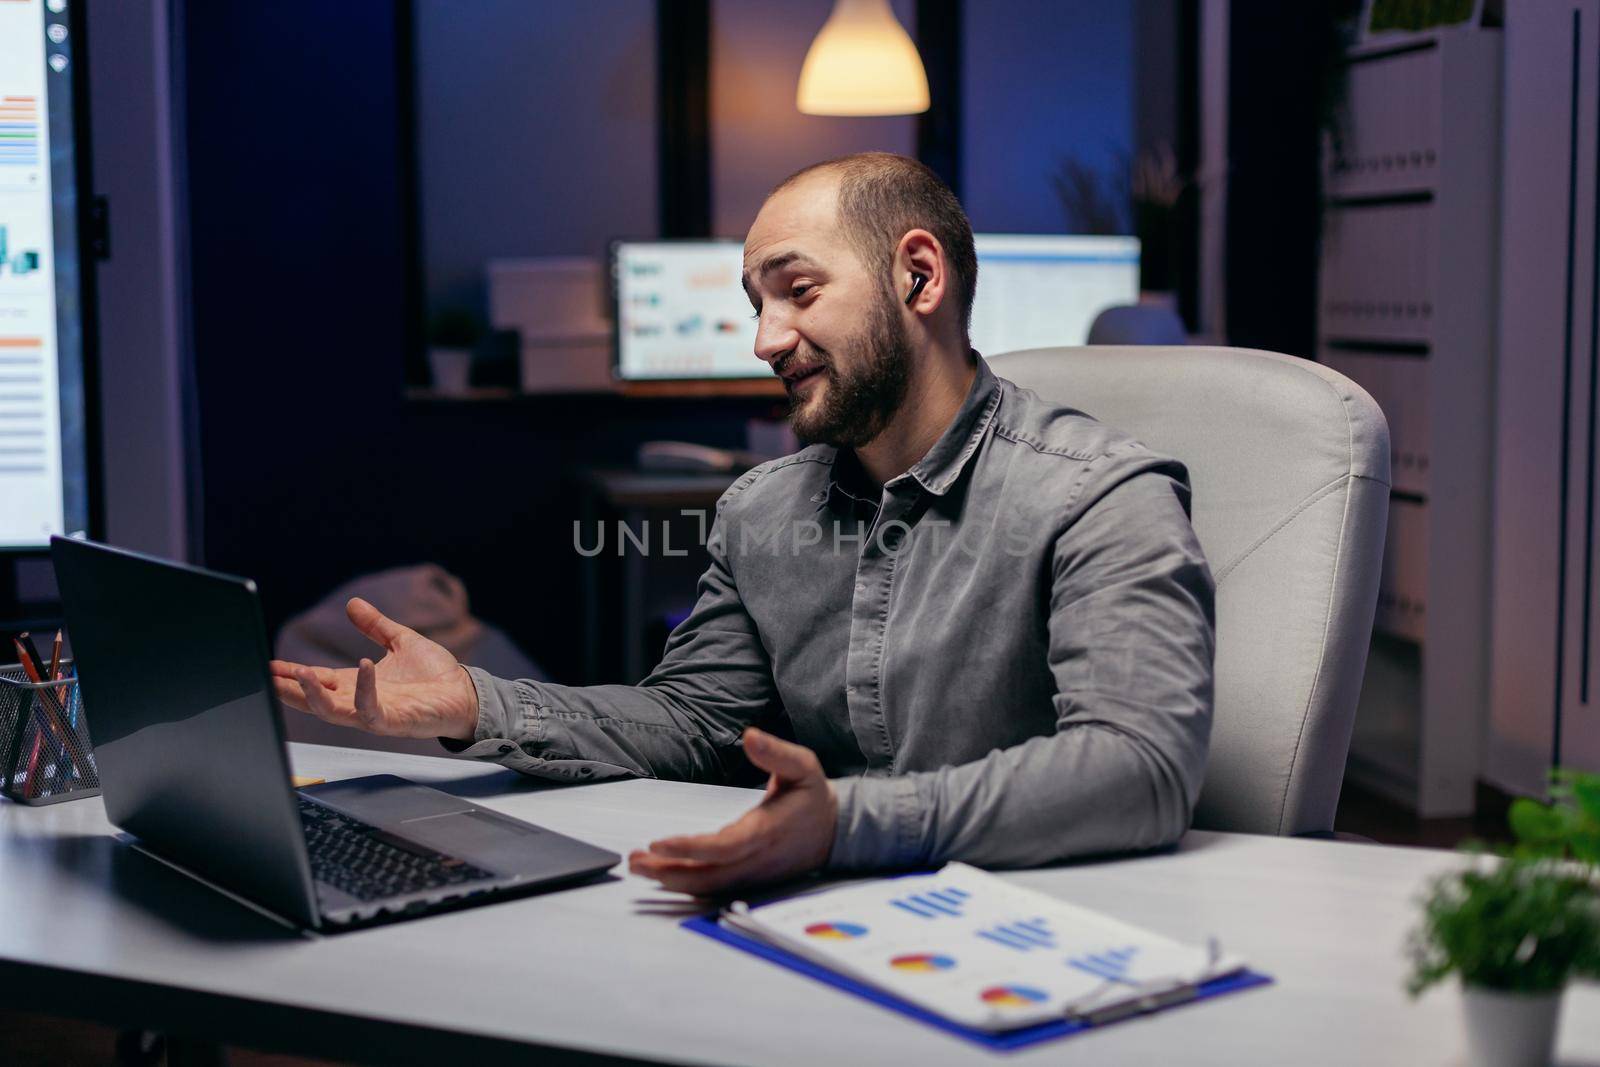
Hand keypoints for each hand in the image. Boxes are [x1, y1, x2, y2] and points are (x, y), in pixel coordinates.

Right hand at [269, 597, 478, 739]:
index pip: (317, 681)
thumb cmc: (436, 675)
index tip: (271, 664)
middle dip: (290, 689)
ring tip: (297, 672)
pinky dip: (364, 689)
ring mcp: (376, 714)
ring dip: (314, 694)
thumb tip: (352, 604)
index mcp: (358, 685)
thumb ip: (375, 626)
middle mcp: (361, 702)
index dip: (293, 674)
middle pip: (315, 700)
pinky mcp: (395, 721)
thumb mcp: (400, 642)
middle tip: (268, 675)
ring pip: (333, 712)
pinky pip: (371, 710)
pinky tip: (362, 667)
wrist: (467, 693)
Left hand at [629, 727, 836, 895]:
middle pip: (708, 875)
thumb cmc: (813, 797)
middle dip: (668, 871)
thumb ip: (776, 752)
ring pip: (706, 886)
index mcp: (767, 831)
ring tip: (639, 866)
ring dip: (670, 879)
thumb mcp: (803, 766)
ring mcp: (752, 876)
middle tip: (635, 861)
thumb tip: (750, 736)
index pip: (725, 847)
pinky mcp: (747, 882)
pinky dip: (684, 884)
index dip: (690, 848)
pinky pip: (712, 888)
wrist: (836, 832)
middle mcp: (757, 860)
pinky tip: (661, 873)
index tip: (658, 842)